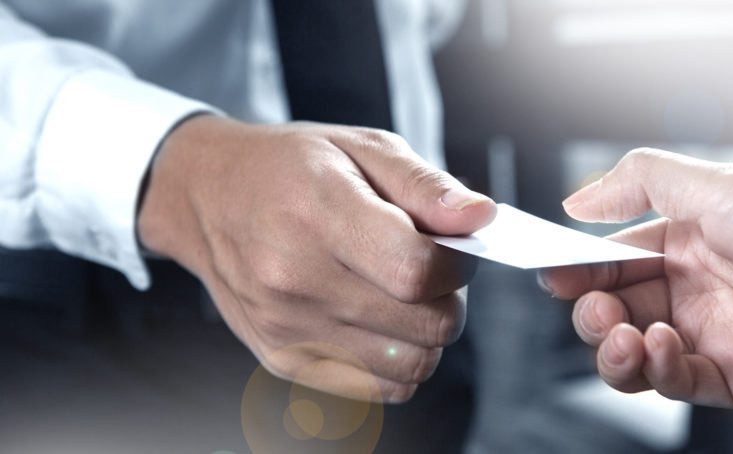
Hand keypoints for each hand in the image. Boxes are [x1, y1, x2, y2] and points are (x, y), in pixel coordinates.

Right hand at [138, 115, 495, 401]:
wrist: (204, 196)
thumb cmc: (290, 167)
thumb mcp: (362, 147)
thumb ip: (428, 186)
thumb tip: (482, 219)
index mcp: (319, 213)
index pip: (419, 271)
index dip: (458, 264)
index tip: (455, 246)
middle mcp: (296, 278)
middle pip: (424, 325)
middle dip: (450, 299)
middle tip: (432, 268)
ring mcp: (286, 326)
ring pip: (411, 366)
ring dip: (427, 333)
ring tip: (405, 293)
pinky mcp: (283, 358)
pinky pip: (378, 387)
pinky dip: (398, 361)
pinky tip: (382, 320)